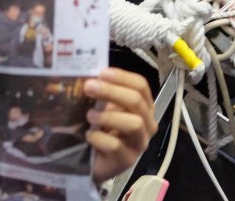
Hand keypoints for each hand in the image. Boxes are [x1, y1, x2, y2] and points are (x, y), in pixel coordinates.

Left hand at [84, 67, 156, 184]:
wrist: (92, 159)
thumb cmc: (100, 127)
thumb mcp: (102, 106)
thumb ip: (100, 91)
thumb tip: (88, 74)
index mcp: (142, 106)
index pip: (141, 86)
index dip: (122, 77)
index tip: (102, 73)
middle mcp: (146, 124)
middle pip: (136, 102)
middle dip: (112, 91)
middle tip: (89, 87)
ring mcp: (139, 143)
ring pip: (134, 124)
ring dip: (108, 116)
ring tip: (90, 115)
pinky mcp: (127, 161)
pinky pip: (115, 145)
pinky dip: (99, 137)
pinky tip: (89, 136)